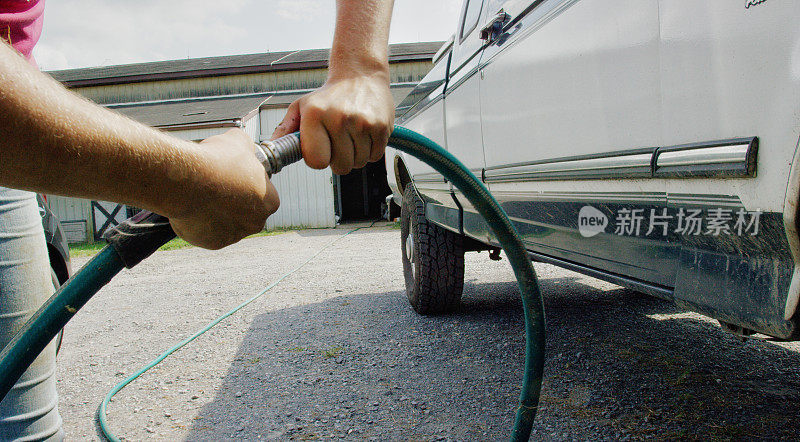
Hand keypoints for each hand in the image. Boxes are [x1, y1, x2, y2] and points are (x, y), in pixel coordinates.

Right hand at [167, 129, 279, 248]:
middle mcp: (256, 223)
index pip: (263, 193)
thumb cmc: (216, 161)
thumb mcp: (239, 141)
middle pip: (246, 212)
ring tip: (202, 194)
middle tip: (217, 186)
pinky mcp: (213, 243)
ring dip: (217, 212)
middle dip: (234, 201)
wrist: (187, 180)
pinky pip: (208, 233)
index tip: (234, 176)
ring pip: (227, 224)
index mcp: (270, 201)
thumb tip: (245, 147)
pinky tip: (193, 207)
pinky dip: (201, 223)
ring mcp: (234, 235)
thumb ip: (247, 148)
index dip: (248, 183)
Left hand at [271, 73, 393, 174]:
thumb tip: (272, 147)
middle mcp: (339, 118)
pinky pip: (375, 156)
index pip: (316, 161)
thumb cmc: (329, 94)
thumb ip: (286, 129)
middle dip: (338, 159)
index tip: (320, 149)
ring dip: (355, 155)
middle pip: (340, 167)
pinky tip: (364, 134)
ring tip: (351, 136)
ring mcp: (362, 123)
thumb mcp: (302, 106)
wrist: (361, 74)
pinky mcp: (381, 127)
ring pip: (358, 163)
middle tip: (338, 141)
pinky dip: (370, 151)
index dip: (318, 159)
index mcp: (315, 115)